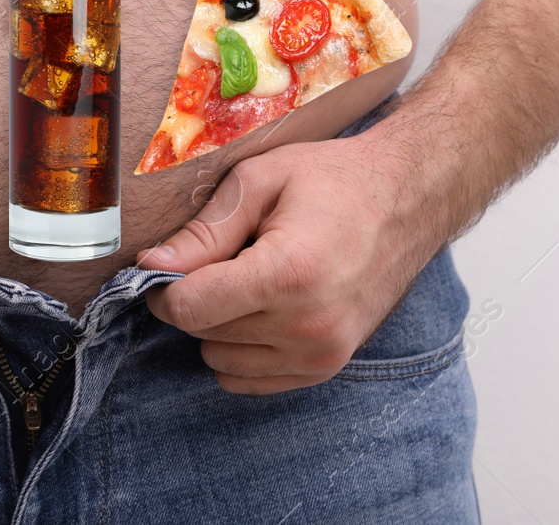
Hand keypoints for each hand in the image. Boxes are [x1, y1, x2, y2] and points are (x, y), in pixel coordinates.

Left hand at [137, 125, 452, 393]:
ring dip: (220, 325)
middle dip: (196, 297)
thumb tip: (151, 266)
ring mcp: (322, 353)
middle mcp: (308, 325)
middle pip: (203, 334)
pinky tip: (262, 308)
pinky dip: (242, 348)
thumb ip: (203, 231)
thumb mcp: (259, 181)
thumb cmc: (333, 180)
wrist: (407, 198)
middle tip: (221, 258)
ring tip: (250, 279)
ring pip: (221, 361)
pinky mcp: (328, 367)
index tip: (164, 266)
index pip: (190, 309)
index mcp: (288, 273)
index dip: (162, 288)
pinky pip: (251, 379)